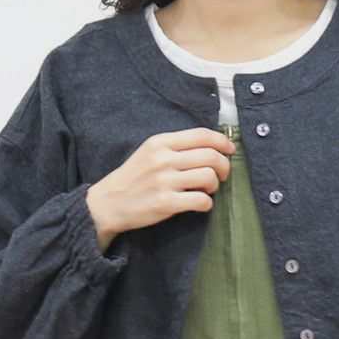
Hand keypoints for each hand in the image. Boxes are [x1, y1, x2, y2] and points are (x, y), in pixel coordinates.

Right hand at [86, 128, 236, 251]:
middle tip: (222, 175)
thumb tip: (211, 146)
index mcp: (160, 142)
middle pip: (211, 156)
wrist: (108, 203)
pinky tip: (200, 204)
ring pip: (209, 177)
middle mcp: (163, 158)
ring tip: (207, 190)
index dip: (222, 141)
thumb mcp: (150, 152)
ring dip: (215, 185)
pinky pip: (201, 200)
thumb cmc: (133, 177)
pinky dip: (207, 203)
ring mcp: (164, 181)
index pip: (202, 135)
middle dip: (224, 166)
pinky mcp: (166, 203)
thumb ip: (176, 147)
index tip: (230, 150)